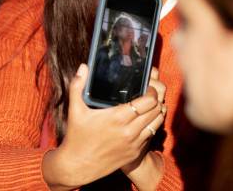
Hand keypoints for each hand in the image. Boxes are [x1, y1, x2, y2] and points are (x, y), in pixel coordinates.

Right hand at [42, 64, 164, 189]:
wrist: (77, 166)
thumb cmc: (77, 136)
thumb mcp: (75, 110)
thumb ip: (78, 85)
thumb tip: (83, 67)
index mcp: (118, 117)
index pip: (149, 100)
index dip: (151, 91)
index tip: (147, 87)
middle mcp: (129, 130)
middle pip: (156, 109)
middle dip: (155, 99)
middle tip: (149, 94)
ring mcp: (134, 143)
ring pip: (157, 123)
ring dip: (156, 113)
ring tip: (150, 106)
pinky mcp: (135, 152)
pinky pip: (151, 135)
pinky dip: (152, 126)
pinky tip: (145, 120)